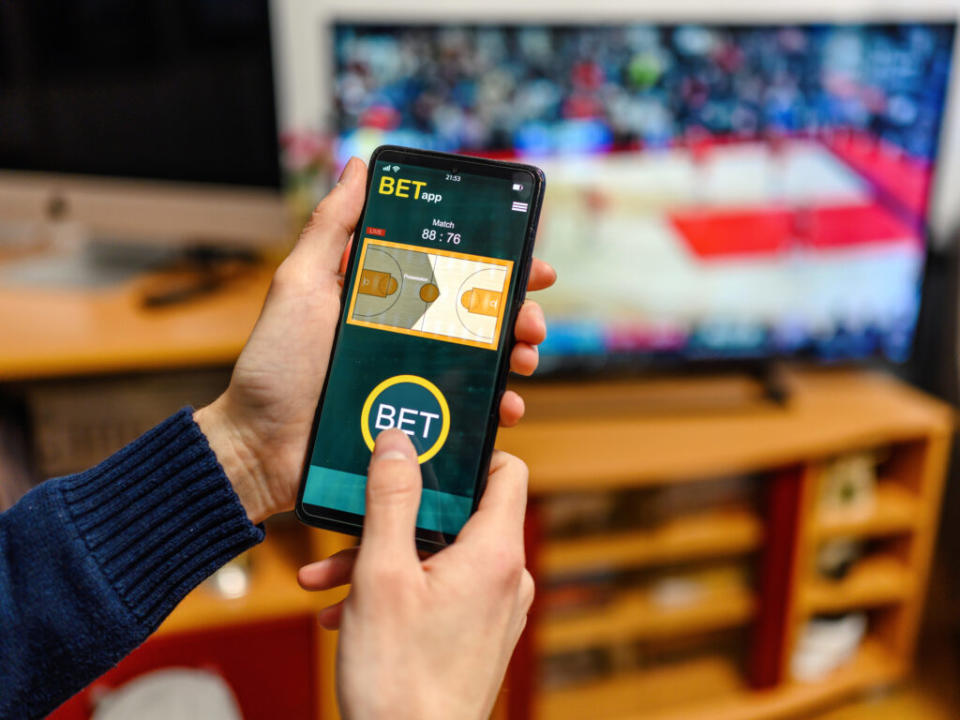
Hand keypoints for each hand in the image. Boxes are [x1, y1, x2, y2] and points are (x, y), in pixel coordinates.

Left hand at [195, 157, 555, 522]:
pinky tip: (506, 406)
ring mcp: (416, 378)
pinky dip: (497, 405)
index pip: (452, 269)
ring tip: (525, 359)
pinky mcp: (420, 419)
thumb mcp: (300, 285)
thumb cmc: (275, 366)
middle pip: (479, 314)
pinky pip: (470, 410)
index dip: (496, 263)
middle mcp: (408, 333)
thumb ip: (331, 228)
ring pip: (485, 361)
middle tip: (530, 320)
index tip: (529, 261)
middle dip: (517, 312)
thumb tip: (358, 167)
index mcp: (385, 296)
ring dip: (517, 355)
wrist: (260, 447)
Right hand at [299, 429, 532, 719]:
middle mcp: (506, 578)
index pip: (506, 471)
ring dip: (383, 558)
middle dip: (395, 517)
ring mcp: (494, 609)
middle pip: (458, 515)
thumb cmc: (398, 678)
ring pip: (439, 556)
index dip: (467, 454)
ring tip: (326, 580)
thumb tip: (399, 442)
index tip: (425, 450)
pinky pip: (439, 591)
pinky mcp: (476, 634)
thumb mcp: (382, 574)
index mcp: (495, 553)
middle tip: (350, 522)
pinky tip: (344, 610)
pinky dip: (397, 590)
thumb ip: (390, 500)